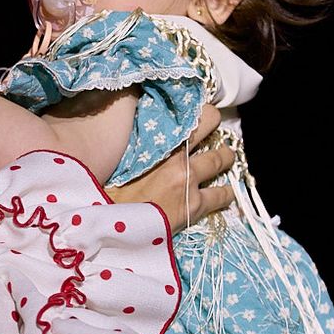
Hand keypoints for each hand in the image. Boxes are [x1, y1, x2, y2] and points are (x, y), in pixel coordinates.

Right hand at [107, 103, 235, 232]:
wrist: (109, 226)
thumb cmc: (105, 192)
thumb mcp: (117, 157)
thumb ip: (133, 143)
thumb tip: (136, 132)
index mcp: (155, 139)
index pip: (184, 110)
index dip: (193, 108)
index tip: (194, 110)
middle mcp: (176, 153)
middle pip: (208, 123)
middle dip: (213, 125)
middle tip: (214, 131)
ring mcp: (189, 179)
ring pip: (220, 158)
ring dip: (225, 156)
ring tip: (226, 158)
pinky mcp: (195, 205)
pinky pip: (222, 195)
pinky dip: (226, 192)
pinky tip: (227, 192)